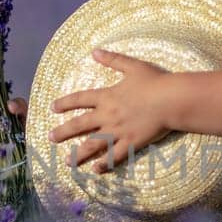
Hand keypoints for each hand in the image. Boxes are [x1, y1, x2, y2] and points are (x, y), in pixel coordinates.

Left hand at [49, 49, 171, 173]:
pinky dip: (105, 163)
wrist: (171, 99)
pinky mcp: (131, 142)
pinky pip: (115, 155)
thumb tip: (94, 52)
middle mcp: (108, 115)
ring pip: (93, 144)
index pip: (80, 99)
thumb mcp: (132, 66)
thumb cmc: (155, 81)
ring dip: (78, 153)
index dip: (65, 103)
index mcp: (107, 96)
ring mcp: (118, 131)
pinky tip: (96, 169)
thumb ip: (112, 60)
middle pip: (80, 125)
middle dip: (63, 132)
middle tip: (50, 138)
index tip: (52, 108)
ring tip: (67, 161)